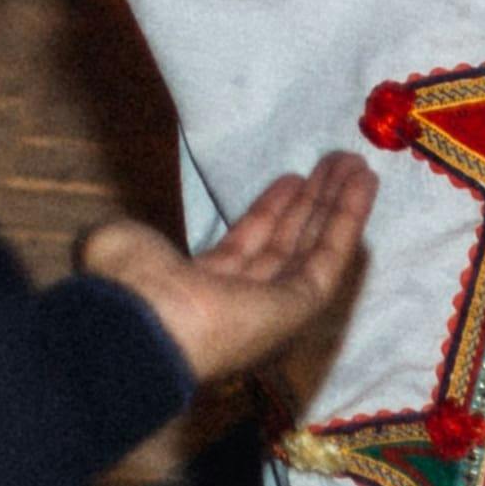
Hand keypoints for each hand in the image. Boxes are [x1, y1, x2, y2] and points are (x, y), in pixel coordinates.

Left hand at [78, 152, 374, 387]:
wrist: (144, 322)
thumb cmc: (128, 283)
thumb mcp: (121, 246)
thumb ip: (134, 239)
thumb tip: (128, 239)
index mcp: (198, 289)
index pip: (245, 247)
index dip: (270, 212)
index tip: (291, 179)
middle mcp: (240, 301)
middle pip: (287, 246)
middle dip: (312, 204)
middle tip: (335, 163)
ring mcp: (272, 307)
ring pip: (313, 248)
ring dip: (337, 204)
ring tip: (357, 163)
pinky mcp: (299, 307)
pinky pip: (329, 257)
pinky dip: (348, 219)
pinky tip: (362, 184)